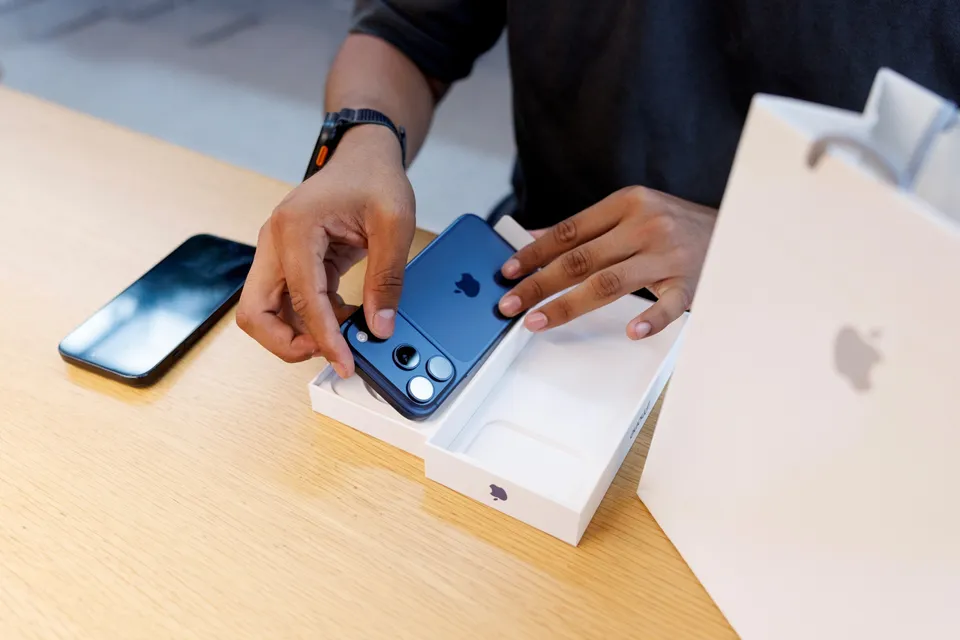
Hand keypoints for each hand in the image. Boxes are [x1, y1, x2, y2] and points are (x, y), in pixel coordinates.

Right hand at [237, 126, 414, 376]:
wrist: (364, 155)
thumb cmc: (374, 178)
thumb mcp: (394, 224)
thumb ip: (387, 278)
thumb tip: (379, 326)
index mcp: (294, 228)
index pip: (299, 299)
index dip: (323, 337)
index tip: (344, 361)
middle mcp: (274, 241)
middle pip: (254, 311)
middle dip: (284, 344)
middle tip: (328, 353)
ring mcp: (277, 252)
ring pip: (264, 311)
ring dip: (296, 333)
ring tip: (342, 335)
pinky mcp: (289, 261)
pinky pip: (288, 302)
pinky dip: (311, 319)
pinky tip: (345, 317)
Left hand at [497, 186, 716, 338]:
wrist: (738, 227)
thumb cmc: (676, 224)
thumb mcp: (631, 212)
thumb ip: (586, 227)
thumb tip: (533, 241)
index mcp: (627, 204)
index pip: (568, 231)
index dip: (533, 253)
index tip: (507, 271)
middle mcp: (645, 226)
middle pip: (581, 259)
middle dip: (539, 283)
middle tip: (510, 303)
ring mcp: (668, 256)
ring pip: (609, 283)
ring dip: (569, 304)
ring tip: (539, 320)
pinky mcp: (690, 283)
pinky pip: (668, 305)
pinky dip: (651, 319)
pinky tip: (631, 330)